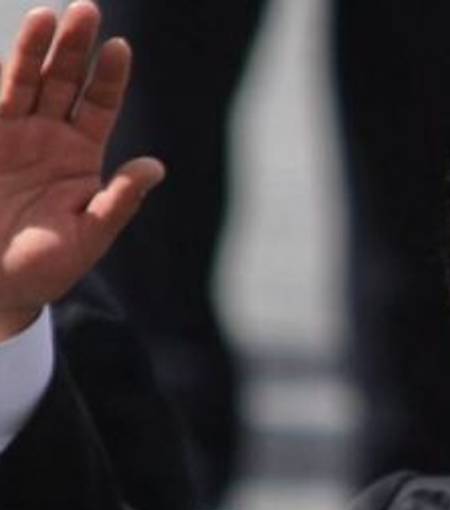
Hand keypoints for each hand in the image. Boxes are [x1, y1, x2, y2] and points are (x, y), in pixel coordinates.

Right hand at [0, 1, 162, 338]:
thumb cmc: (46, 266)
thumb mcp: (90, 236)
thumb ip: (120, 201)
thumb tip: (156, 167)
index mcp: (82, 157)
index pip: (100, 104)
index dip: (109, 76)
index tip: (121, 48)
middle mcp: (49, 137)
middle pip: (65, 81)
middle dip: (75, 47)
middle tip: (87, 10)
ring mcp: (13, 134)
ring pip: (26, 81)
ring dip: (36, 49)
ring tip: (48, 16)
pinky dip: (2, 75)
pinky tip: (14, 52)